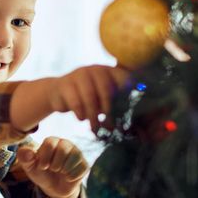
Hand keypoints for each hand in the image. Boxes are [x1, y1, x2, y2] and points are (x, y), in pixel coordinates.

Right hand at [10, 65, 130, 132]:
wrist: (57, 94)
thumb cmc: (86, 99)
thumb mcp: (103, 99)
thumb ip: (119, 103)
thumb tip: (139, 115)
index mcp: (109, 71)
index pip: (124, 79)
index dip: (129, 94)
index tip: (130, 111)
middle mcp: (95, 69)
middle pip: (106, 90)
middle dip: (108, 111)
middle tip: (110, 126)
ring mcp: (78, 75)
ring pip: (89, 98)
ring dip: (93, 116)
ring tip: (95, 127)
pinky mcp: (64, 84)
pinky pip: (75, 103)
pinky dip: (80, 114)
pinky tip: (81, 118)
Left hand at [14, 137, 87, 197]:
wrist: (53, 188)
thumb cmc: (41, 173)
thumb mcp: (30, 167)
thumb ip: (25, 158)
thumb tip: (27, 152)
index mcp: (52, 141)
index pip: (50, 142)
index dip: (45, 157)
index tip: (42, 166)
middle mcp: (66, 144)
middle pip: (64, 148)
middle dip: (55, 163)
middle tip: (52, 169)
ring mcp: (77, 154)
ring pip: (74, 157)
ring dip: (64, 170)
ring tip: (59, 172)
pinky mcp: (84, 165)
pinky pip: (81, 169)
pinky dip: (71, 176)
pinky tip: (67, 177)